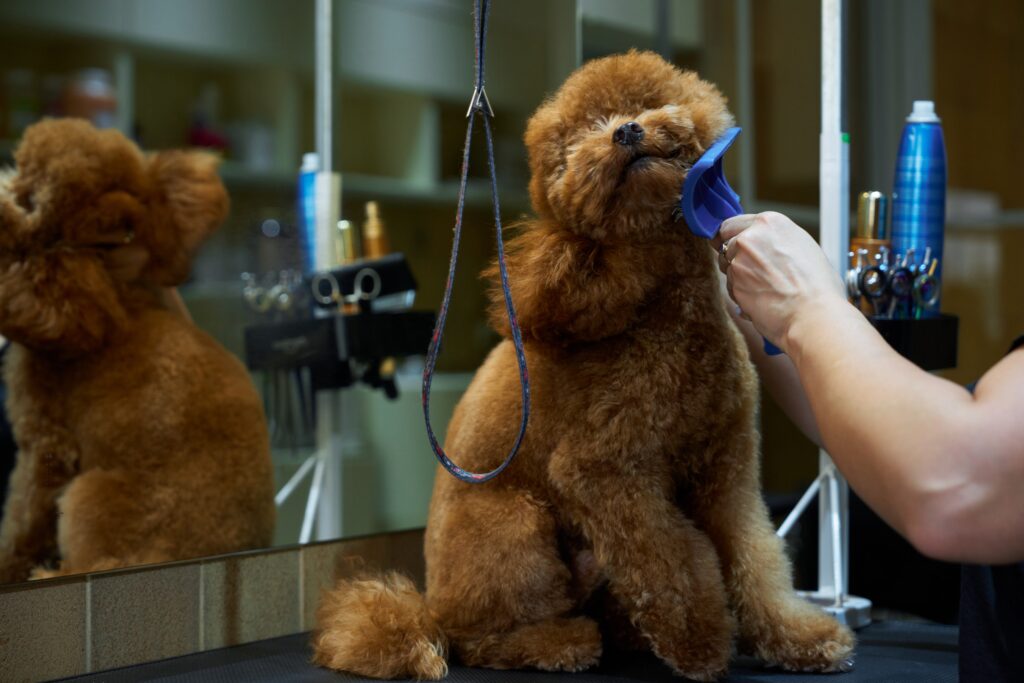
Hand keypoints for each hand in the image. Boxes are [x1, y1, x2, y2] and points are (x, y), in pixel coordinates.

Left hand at [711, 212, 845, 350]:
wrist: (813, 315)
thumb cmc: (818, 286)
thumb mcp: (803, 246)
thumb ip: (777, 240)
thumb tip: (767, 246)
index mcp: (770, 222)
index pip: (732, 224)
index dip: (733, 237)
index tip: (737, 247)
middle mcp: (750, 237)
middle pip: (726, 244)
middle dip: (734, 256)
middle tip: (755, 271)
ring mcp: (739, 260)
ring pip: (727, 266)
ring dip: (738, 276)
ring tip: (765, 287)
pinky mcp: (734, 282)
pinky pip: (730, 287)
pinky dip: (740, 294)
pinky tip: (762, 299)